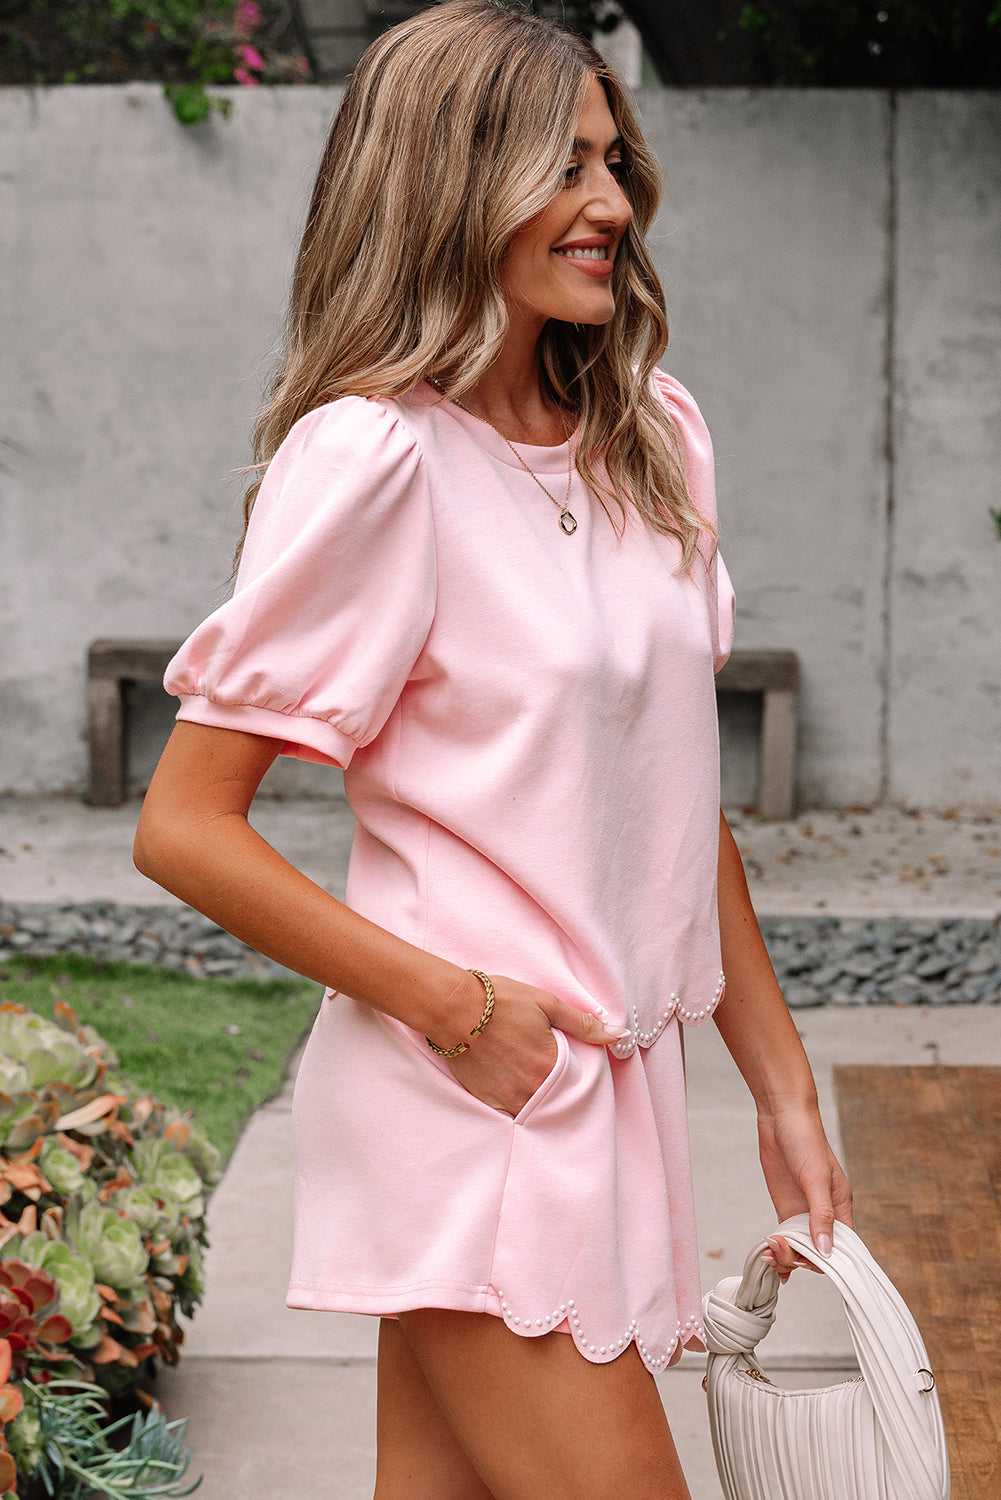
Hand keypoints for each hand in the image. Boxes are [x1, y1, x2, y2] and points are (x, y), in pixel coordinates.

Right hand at [442, 973, 626, 1116]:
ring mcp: (507, 1098)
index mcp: (550, 1066)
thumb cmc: (500, 1002)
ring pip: (533, 1107)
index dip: (577, 1073)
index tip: (573, 1064)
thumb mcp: (546, 1004)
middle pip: (556, 1098)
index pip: (578, 1082)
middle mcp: (531, 1089)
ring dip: (538, 1096)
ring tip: (529, 1075)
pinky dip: (515, 1100)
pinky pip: (510, 1110)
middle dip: (558, 1088)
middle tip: (547, 1067)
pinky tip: (511, 1081)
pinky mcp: (487, 1100)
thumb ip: (583, 1024)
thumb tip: (619, 1035)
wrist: (453, 1009)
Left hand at [756, 1099, 853, 1280]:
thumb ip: (821, 1214)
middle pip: (817, 1252)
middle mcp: (823, 1213)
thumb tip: (826, 1250)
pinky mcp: (785, 1206)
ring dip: (785, 1256)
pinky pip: (785, 1237)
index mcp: (840, 1207)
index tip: (805, 1260)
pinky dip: (778, 1249)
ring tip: (768, 1253)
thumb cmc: (806, 1140)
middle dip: (799, 1258)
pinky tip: (769, 1259)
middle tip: (778, 1250)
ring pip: (799, 1247)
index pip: (840, 1248)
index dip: (825, 1260)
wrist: (781, 1116)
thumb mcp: (815, 1178)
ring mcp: (803, 1211)